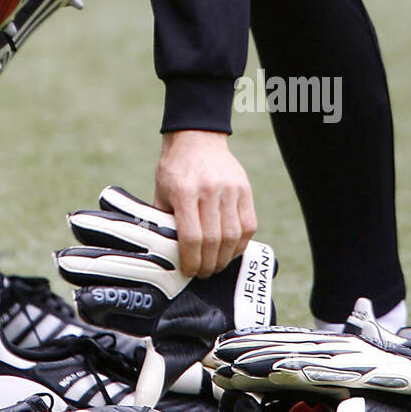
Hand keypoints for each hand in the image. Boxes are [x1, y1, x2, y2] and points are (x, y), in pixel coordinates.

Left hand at [154, 130, 255, 278]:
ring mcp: (230, 189)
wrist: (196, 138)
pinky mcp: (245, 190)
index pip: (191, 236)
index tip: (189, 271)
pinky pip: (248, 225)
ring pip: (233, 235)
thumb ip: (165, 220)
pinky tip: (231, 251)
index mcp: (184, 191)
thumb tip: (168, 253)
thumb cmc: (175, 168)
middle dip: (208, 263)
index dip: (191, 260)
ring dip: (225, 258)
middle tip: (203, 273)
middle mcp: (209, 190)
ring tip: (216, 265)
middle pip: (213, 240)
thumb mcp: (161, 191)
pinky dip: (241, 244)